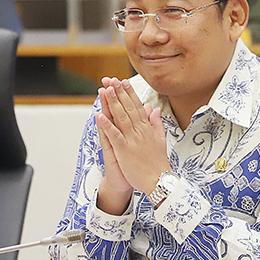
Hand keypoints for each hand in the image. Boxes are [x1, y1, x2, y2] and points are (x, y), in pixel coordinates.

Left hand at [96, 77, 170, 198]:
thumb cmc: (157, 162)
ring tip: (106, 90)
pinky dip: (107, 125)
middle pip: (128, 108)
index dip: (129, 93)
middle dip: (119, 93)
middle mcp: (140, 131)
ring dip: (113, 103)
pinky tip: (100, 115)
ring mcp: (132, 140)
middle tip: (111, 79)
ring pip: (121, 117)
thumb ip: (156, 123)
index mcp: (147, 128)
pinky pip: (114, 135)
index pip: (137, 107)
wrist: (158, 180)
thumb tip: (154, 109)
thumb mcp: (160, 139)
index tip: (124, 81)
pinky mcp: (124, 150)